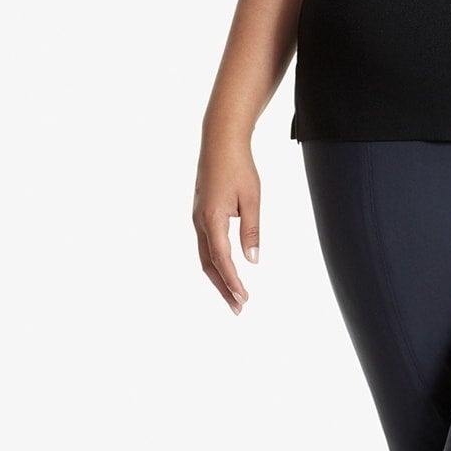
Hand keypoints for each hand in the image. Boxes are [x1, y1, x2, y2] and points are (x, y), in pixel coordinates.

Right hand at [193, 123, 260, 313]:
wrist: (219, 142)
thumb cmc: (238, 167)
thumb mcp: (251, 199)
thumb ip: (251, 231)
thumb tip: (253, 260)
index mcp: (212, 219)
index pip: (222, 260)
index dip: (233, 282)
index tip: (244, 299)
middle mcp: (200, 222)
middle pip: (209, 264)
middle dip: (223, 288)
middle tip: (238, 309)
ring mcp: (198, 218)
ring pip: (205, 256)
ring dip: (218, 277)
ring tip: (234, 295)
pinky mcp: (201, 213)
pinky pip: (205, 244)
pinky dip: (215, 262)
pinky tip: (225, 269)